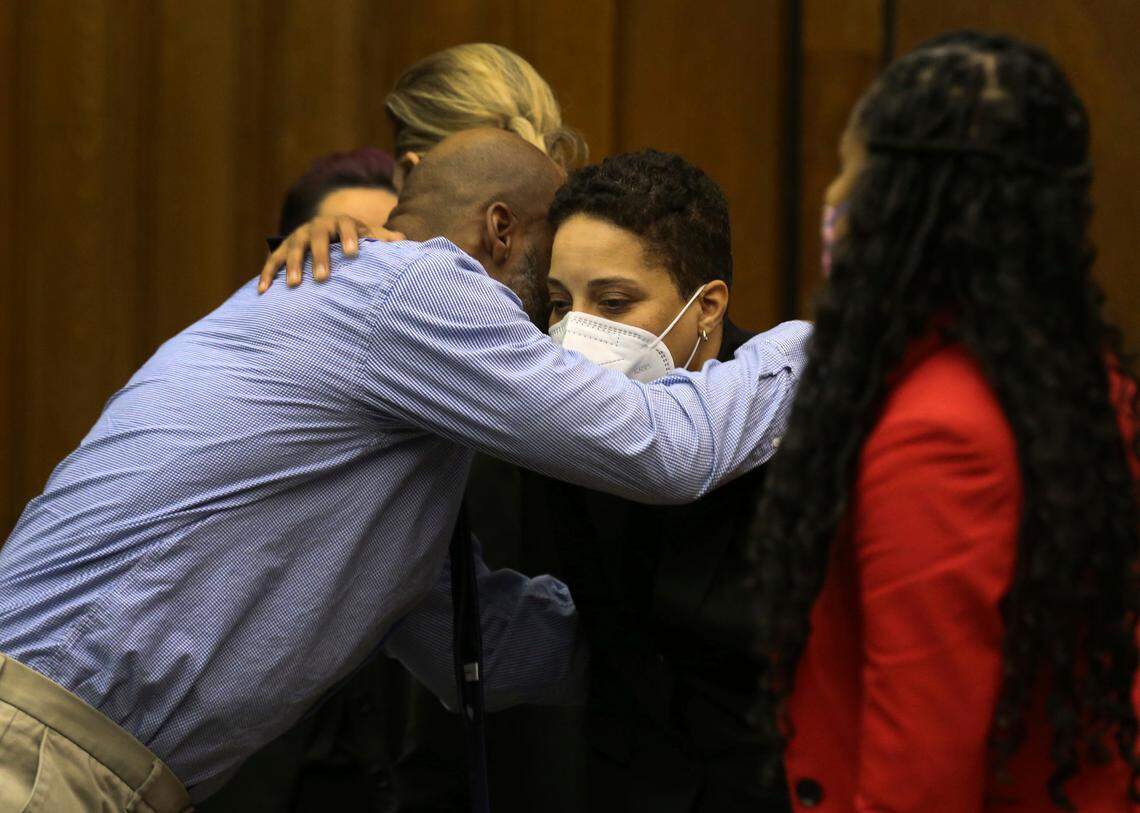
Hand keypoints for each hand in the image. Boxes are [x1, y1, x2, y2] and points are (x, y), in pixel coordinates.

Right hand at [258, 215, 405, 292]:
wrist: (327, 229)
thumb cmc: (354, 239)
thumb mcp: (368, 235)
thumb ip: (382, 238)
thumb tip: (403, 241)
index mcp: (341, 222)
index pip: (346, 226)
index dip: (350, 238)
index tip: (354, 254)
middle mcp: (317, 226)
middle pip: (317, 239)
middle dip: (319, 257)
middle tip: (322, 278)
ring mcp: (297, 237)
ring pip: (292, 249)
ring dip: (292, 266)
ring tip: (294, 286)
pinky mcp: (282, 248)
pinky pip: (271, 260)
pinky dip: (267, 275)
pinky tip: (264, 292)